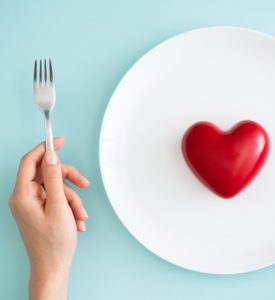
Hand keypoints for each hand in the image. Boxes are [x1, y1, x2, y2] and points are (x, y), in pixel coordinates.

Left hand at [9, 137, 88, 299]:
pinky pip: (57, 199)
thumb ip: (55, 179)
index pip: (30, 161)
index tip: (59, 140)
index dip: (45, 148)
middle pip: (47, 174)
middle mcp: (24, 198)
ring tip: (80, 215)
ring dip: (73, 199)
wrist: (52, 267)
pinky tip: (77, 220)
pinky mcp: (40, 211)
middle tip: (84, 184)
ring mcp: (31, 205)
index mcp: (22, 195)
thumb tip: (51, 157)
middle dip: (68, 180)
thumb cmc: (53, 243)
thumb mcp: (58, 206)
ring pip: (56, 188)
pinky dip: (70, 207)